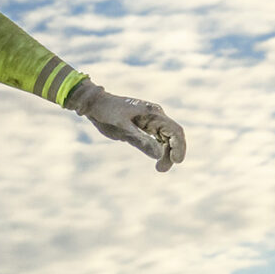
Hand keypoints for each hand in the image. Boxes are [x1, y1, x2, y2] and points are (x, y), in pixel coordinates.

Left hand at [71, 83, 185, 172]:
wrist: (95, 104)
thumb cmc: (108, 112)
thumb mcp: (123, 127)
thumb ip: (141, 140)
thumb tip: (159, 155)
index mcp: (154, 113)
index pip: (175, 130)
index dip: (179, 146)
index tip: (177, 161)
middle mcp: (156, 117)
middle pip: (173, 136)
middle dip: (172, 153)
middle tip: (162, 169)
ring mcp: (150, 122)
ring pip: (165, 140)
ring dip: (165, 154)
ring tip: (160, 168)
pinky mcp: (142, 128)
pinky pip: (155, 140)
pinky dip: (158, 150)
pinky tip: (157, 160)